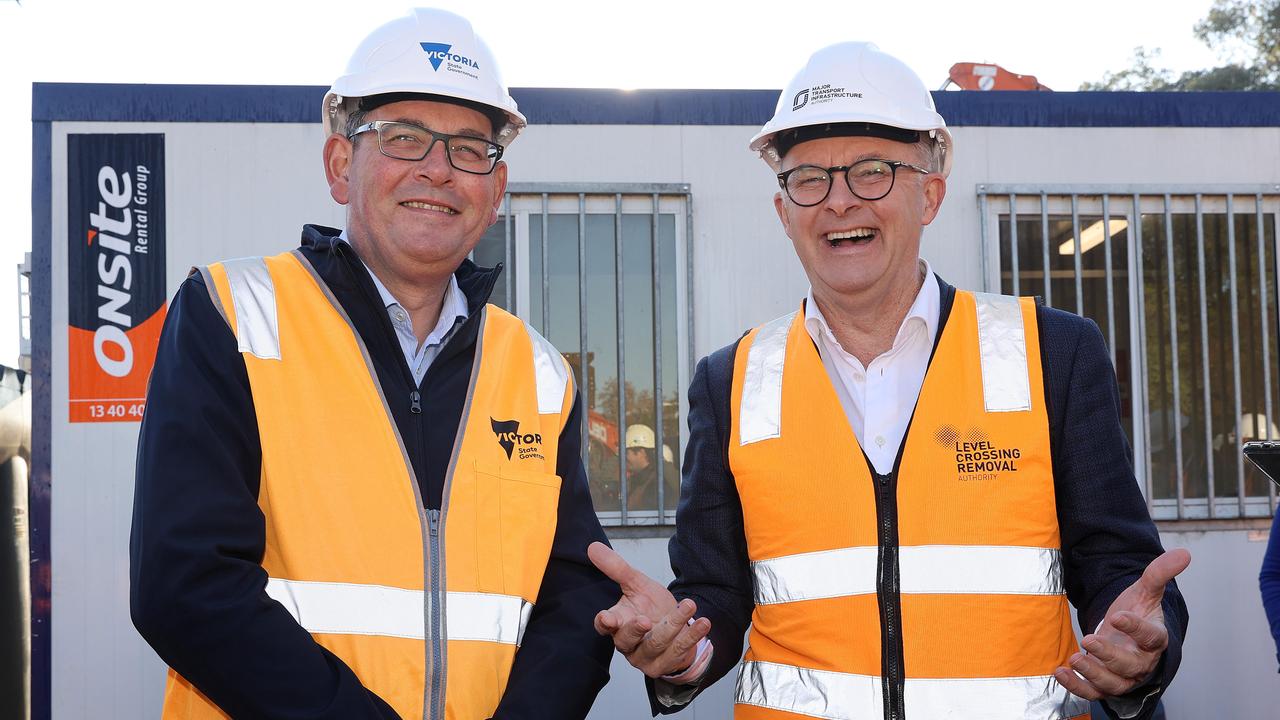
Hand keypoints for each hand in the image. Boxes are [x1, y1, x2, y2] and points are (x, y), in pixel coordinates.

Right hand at [587, 541, 711, 677]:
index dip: (604, 623)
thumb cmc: (650, 606)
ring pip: (657, 643)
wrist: (675, 628)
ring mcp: (646, 657)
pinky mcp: (665, 664)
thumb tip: (593, 546)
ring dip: (673, 624)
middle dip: (635, 630)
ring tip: (688, 604)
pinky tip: (704, 622)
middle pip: (626, 639)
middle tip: (644, 620)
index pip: (604, 626)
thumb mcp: (636, 584)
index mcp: (617, 623)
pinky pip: (679, 650)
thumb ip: (616, 568)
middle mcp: (628, 643)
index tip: (607, 617)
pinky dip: (692, 636)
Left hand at [1055, 548, 1190, 700]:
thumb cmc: (1137, 613)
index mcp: (1154, 638)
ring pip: (1113, 683)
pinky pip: (1093, 692)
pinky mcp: (1106, 684)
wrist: (1127, 636)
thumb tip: (1183, 553)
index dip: (1136, 628)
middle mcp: (1141, 661)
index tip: (1118, 616)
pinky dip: (1077, 686)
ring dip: (1093, 673)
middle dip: (1109, 655)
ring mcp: (1124, 676)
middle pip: (1130, 665)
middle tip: (1089, 640)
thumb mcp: (1145, 592)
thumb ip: (1159, 574)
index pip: (1151, 637)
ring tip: (1074, 658)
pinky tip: (1060, 672)